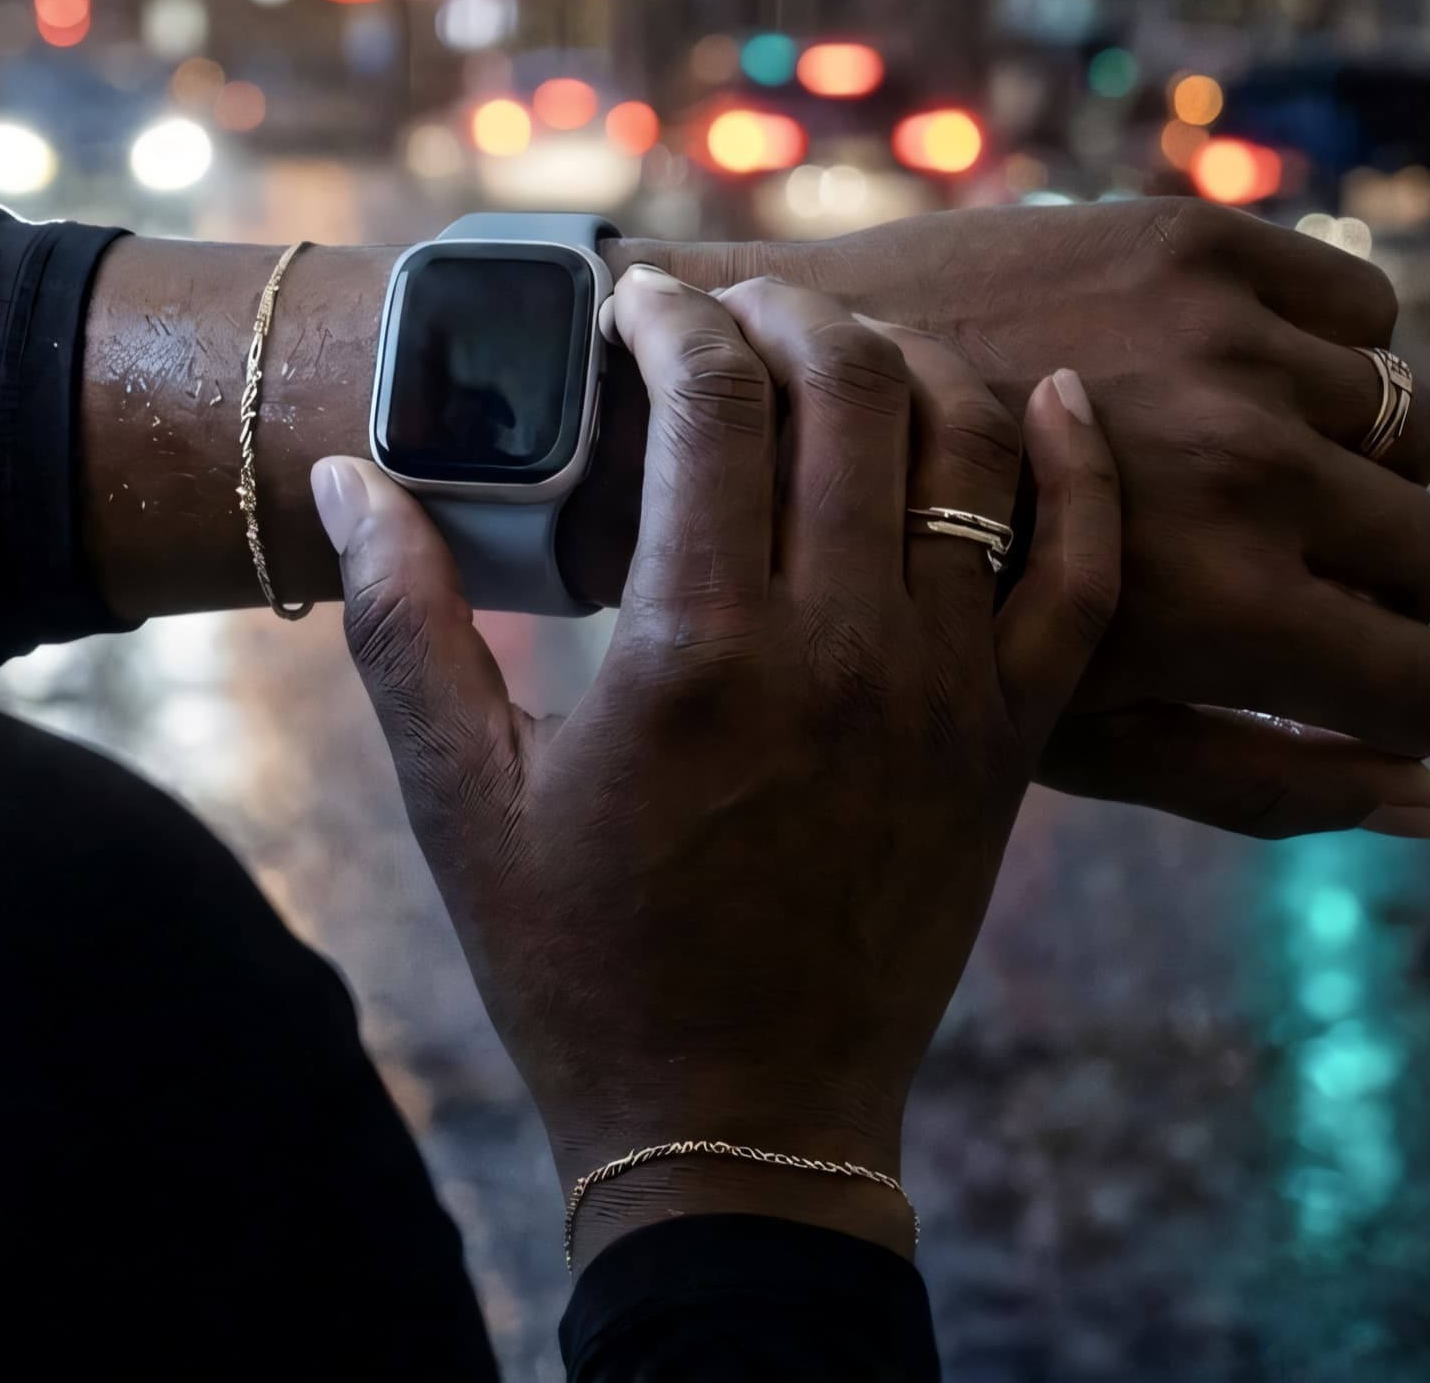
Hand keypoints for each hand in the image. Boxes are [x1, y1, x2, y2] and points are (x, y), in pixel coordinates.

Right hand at [313, 270, 1123, 1266]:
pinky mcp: (1009, 741)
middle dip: (786, 312)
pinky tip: (1055, 396)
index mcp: (694, 651)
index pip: (714, 400)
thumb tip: (346, 474)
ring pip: (972, 449)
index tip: (634, 302)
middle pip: (852, 389)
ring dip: (914, 363)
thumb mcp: (461, 799)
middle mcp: (838, 649)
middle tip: (731, 310)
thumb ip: (401, 623)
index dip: (674, 316)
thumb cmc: (580, 964)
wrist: (740, 1127)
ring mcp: (943, 691)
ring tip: (846, 347)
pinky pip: (1083, 571)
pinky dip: (1080, 469)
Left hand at [646, 201, 1429, 839]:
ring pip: (1409, 420)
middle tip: (1276, 576)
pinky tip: (1229, 378)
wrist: (772, 411)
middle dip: (1376, 582)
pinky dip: (1323, 344)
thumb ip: (1265, 777)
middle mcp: (1247, 467)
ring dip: (1348, 458)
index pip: (1428, 681)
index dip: (1396, 700)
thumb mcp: (1082, 731)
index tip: (1345, 682)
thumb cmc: (916, 610)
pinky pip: (1360, 304)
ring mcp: (1224, 344)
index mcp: (1225, 605)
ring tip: (1241, 474)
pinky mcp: (1192, 240)